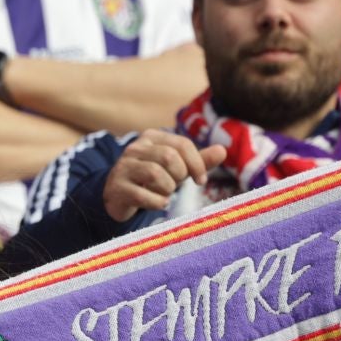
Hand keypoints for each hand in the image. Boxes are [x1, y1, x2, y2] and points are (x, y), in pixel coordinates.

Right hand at [101, 130, 228, 221]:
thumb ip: (198, 160)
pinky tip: (159, 203)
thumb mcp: (177, 168)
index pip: (182, 144)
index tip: (201, 181)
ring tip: (165, 194)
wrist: (118, 195)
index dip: (197, 163)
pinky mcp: (117, 187)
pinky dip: (157, 202)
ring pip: (155, 173)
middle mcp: (135, 148)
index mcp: (152, 137)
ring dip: (167, 189)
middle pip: (169, 157)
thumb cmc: (152, 179)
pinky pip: (143, 195)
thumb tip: (223, 150)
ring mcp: (123, 167)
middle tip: (176, 185)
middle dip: (179, 175)